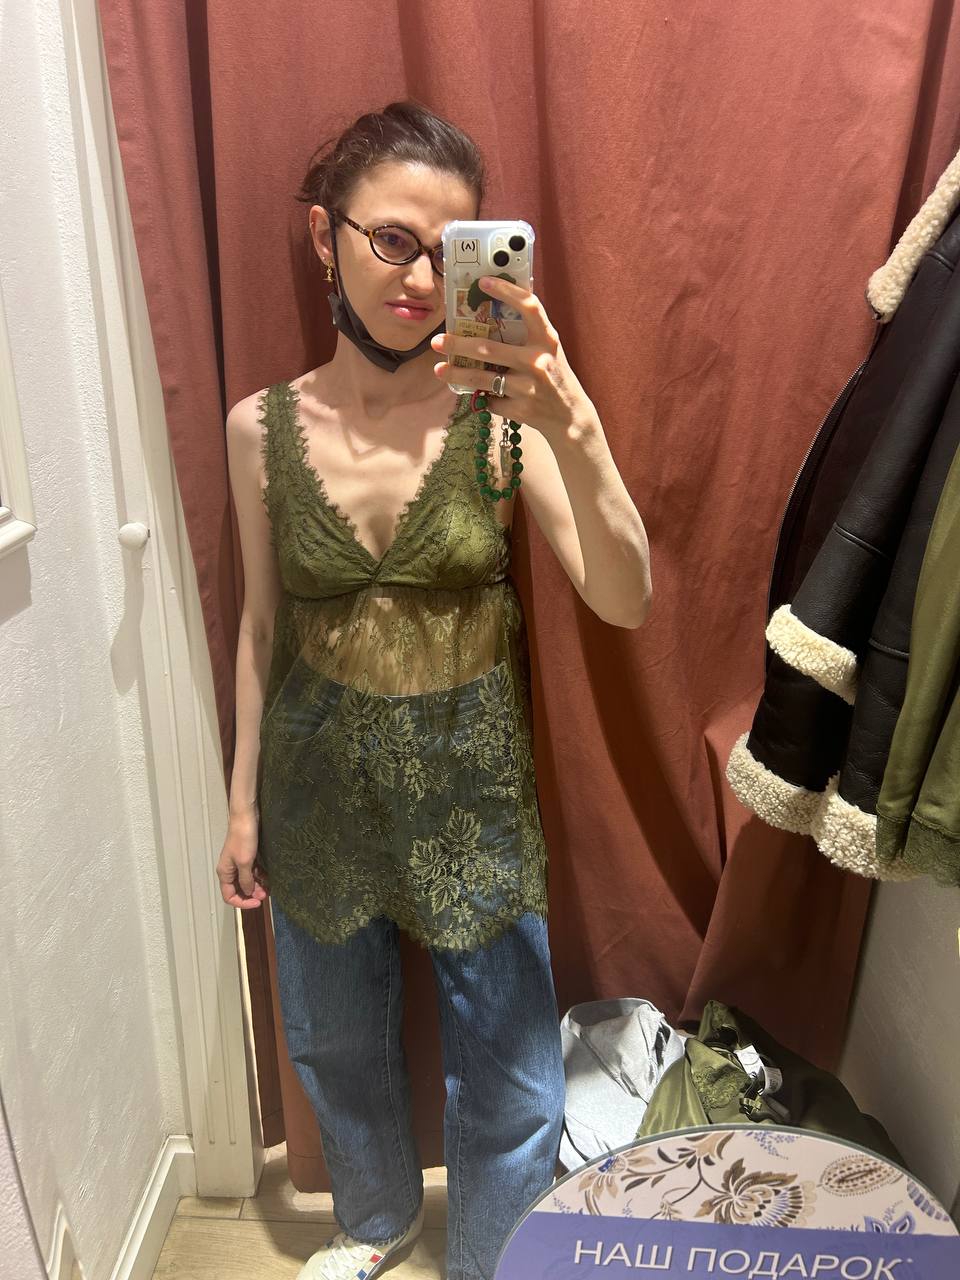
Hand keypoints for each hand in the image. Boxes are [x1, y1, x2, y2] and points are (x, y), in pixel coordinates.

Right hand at [216, 808, 269, 908]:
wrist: (246, 817)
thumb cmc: (243, 839)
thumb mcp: (245, 863)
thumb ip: (246, 880)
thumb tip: (249, 893)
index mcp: (225, 873)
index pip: (229, 896)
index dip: (242, 903)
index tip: (257, 902)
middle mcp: (230, 870)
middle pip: (238, 890)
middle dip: (252, 895)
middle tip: (265, 895)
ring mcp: (238, 863)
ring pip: (247, 881)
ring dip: (257, 886)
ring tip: (268, 888)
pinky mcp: (247, 856)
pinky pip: (252, 872)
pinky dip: (259, 876)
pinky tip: (268, 877)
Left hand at [431, 275, 594, 440]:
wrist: (571, 417)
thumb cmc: (555, 376)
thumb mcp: (549, 350)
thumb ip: (528, 334)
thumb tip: (493, 309)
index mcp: (547, 340)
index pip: (529, 307)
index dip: (506, 291)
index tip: (482, 282)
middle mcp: (538, 361)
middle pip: (488, 348)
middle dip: (457, 344)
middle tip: (436, 341)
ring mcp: (528, 387)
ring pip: (482, 378)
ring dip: (456, 373)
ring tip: (439, 369)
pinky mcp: (520, 409)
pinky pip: (491, 400)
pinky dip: (485, 398)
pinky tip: (484, 396)